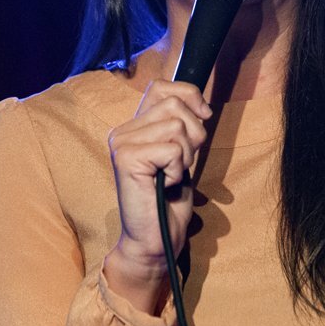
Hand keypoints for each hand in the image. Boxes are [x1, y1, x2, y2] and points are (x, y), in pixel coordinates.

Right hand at [104, 80, 210, 303]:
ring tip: (172, 175)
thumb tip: (201, 103)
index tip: (203, 117)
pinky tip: (166, 184)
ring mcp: (122, 143)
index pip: (162, 87)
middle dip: (193, 134)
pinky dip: (178, 169)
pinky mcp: (127, 159)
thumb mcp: (181, 153)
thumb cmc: (168, 200)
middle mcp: (122, 131)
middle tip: (182, 163)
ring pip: (177, 126)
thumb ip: (183, 126)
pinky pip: (172, 149)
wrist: (155, 238)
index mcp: (134, 126)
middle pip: (175, 104)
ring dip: (186, 154)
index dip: (190, 96)